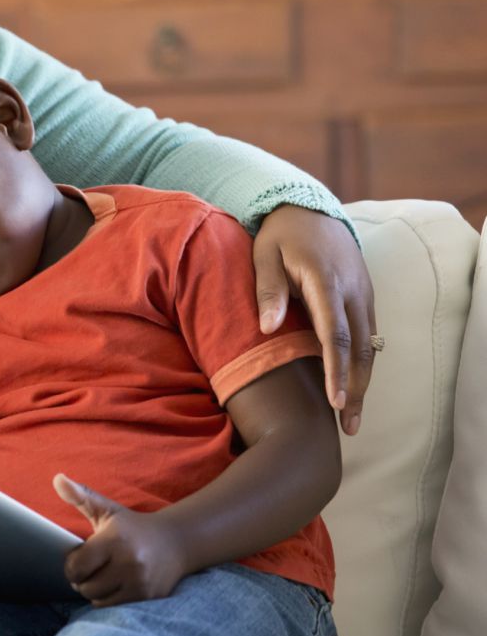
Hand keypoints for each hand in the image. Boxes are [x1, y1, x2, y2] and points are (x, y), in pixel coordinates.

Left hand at [54, 474, 186, 606]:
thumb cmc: (132, 526)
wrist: (176, 541)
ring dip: (94, 591)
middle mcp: (128, 562)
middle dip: (81, 579)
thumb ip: (80, 495)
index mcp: (114, 540)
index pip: (77, 566)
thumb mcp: (107, 508)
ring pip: (97, 599)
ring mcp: (140, 582)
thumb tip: (57, 479)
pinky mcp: (148, 596)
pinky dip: (108, 599)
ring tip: (101, 576)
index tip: (77, 558)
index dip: (71, 564)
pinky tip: (114, 584)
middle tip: (89, 568)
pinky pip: (113, 606)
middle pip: (85, 586)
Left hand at [253, 204, 375, 434]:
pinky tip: (354, 387)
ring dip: (363, 382)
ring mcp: (363, 293)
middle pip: (361, 349)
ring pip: (371, 346)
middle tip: (347, 427)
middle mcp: (352, 291)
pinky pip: (369, 335)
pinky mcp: (364, 296)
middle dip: (357, 390)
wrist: (309, 208)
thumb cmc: (279, 235)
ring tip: (351, 419)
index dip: (336, 371)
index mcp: (326, 282)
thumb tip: (268, 327)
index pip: (335, 335)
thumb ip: (267, 290)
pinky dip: (364, 363)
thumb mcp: (264, 254)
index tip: (334, 402)